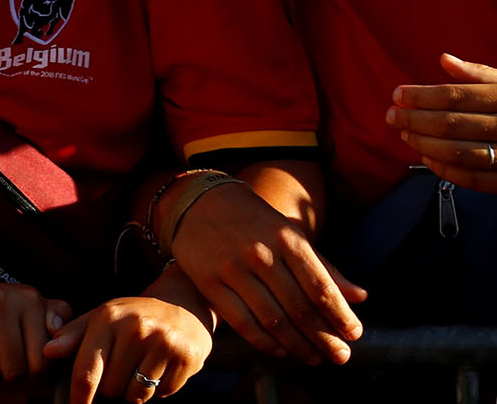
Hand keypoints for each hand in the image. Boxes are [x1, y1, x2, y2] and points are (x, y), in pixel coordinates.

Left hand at [44, 286, 212, 403]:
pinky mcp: (186, 359)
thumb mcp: (101, 318)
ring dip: (135, 390)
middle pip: (110, 388)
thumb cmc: (132, 317)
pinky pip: (162, 394)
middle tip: (123, 366)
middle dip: (112, 385)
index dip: (79, 397)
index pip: (86, 371)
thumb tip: (48, 352)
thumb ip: (73, 335)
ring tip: (141, 365)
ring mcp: (163, 344)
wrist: (182, 305)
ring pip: (135, 395)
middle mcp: (135, 329)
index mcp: (107, 318)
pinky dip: (159, 388)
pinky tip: (160, 366)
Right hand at [166, 177, 362, 363]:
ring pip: (273, 320)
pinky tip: (280, 349)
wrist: (199, 202)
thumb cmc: (254, 221)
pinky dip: (265, 342)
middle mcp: (261, 254)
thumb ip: (324, 267)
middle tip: (340, 357)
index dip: (341, 317)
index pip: (321, 288)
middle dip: (324, 339)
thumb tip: (361, 297)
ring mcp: (232, 269)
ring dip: (298, 346)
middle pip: (300, 309)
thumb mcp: (290, 234)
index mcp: (287, 239)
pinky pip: (242, 322)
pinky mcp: (209, 282)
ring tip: (314, 358)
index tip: (354, 336)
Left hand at [387, 53, 496, 192]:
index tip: (397, 95)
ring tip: (406, 134)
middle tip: (392, 116)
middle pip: (452, 124)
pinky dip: (445, 170)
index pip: (455, 96)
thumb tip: (445, 59)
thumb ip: (479, 74)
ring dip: (425, 144)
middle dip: (415, 120)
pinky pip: (473, 179)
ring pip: (458, 152)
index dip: (421, 96)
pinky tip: (427, 158)